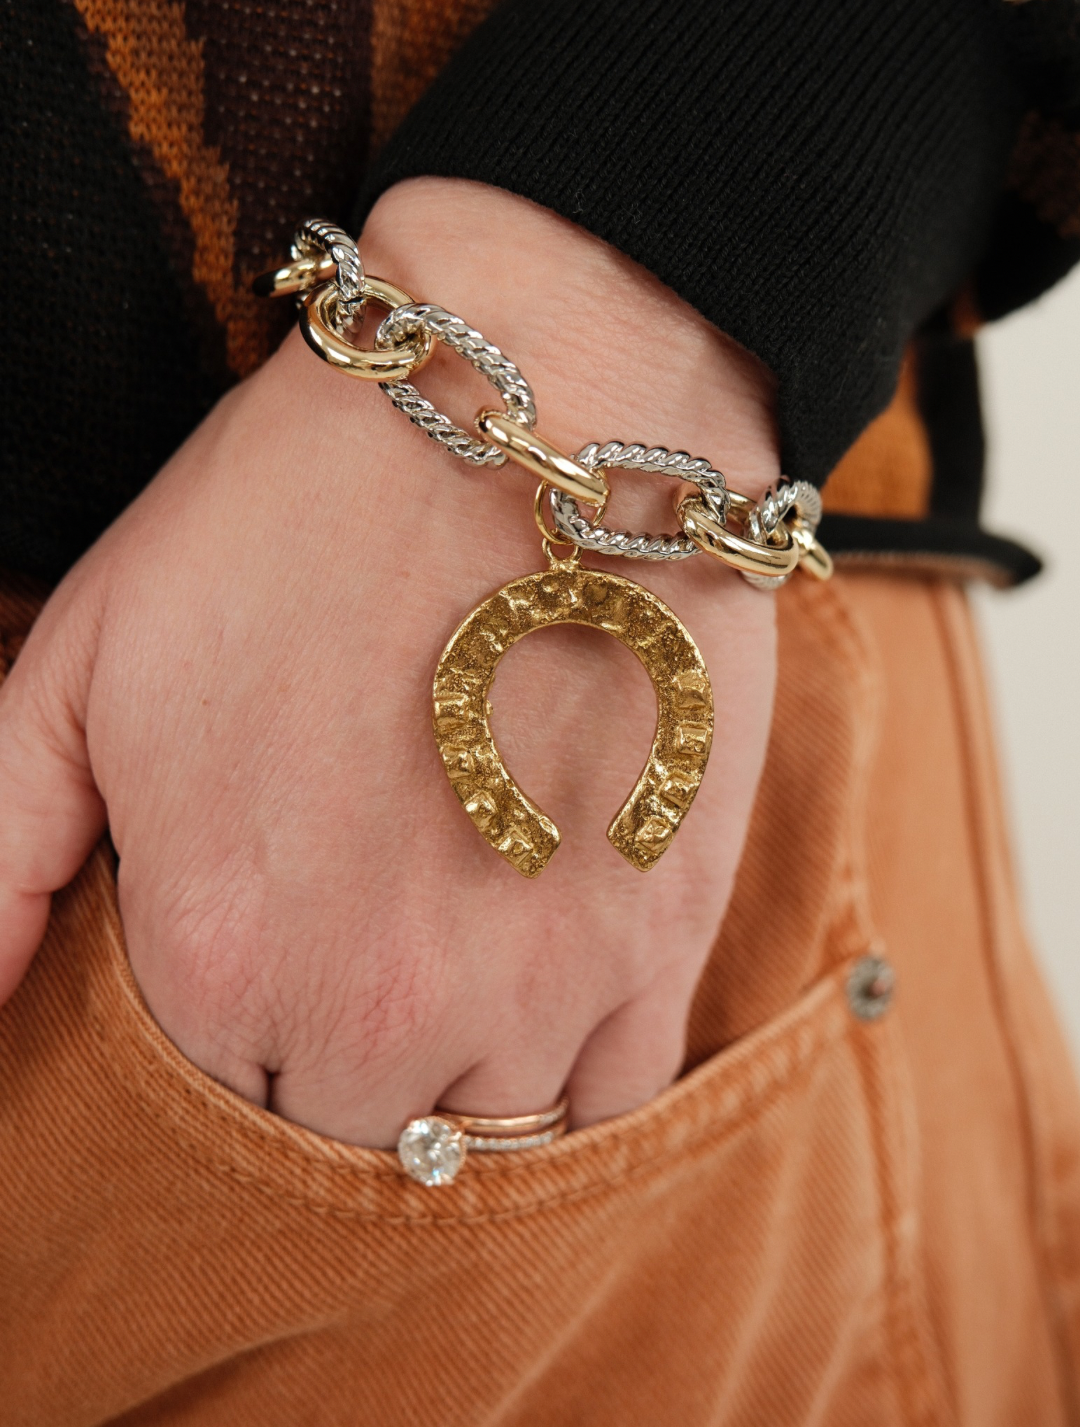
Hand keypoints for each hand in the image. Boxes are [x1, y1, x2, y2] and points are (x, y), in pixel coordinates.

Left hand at [0, 180, 778, 1144]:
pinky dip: (560, 1082)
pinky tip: (531, 995)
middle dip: (317, 1068)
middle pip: (329, 1136)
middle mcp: (376, 1012)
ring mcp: (535, 990)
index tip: (243, 955)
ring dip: (441, 1077)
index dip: (213, 1033)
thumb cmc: (304, 517)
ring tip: (436, 961)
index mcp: (218, 953)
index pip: (192, 1110)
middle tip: (339, 949)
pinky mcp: (657, 946)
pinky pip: (604, 1108)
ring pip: (466, 1138)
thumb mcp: (88, 659)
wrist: (543, 419)